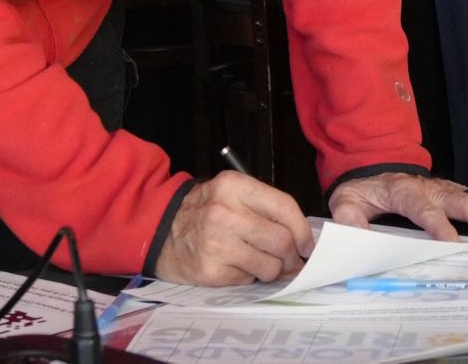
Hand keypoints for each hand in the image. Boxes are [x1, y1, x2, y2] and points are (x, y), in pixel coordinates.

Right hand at [153, 171, 315, 284]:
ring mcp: (216, 243)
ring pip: (270, 266)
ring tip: (264, 266)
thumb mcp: (230, 194)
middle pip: (281, 241)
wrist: (160, 231)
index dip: (303, 230)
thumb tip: (301, 239)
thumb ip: (264, 208)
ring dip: (274, 271)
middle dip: (292, 257)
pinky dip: (250, 278)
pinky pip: (249, 280)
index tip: (307, 244)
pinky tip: (238, 268)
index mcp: (234, 186)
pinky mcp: (210, 270)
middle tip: (291, 262)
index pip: (284, 207)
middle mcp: (225, 213)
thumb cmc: (204, 211)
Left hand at [329, 173, 467, 244]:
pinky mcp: (455, 190)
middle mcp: (429, 187)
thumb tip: (357, 236)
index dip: (438, 225)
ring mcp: (446, 187)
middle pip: (461, 200)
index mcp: (403, 191)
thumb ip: (349, 218)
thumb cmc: (364, 191)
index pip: (423, 208)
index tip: (452, 243)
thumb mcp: (346, 202)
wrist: (374, 169)